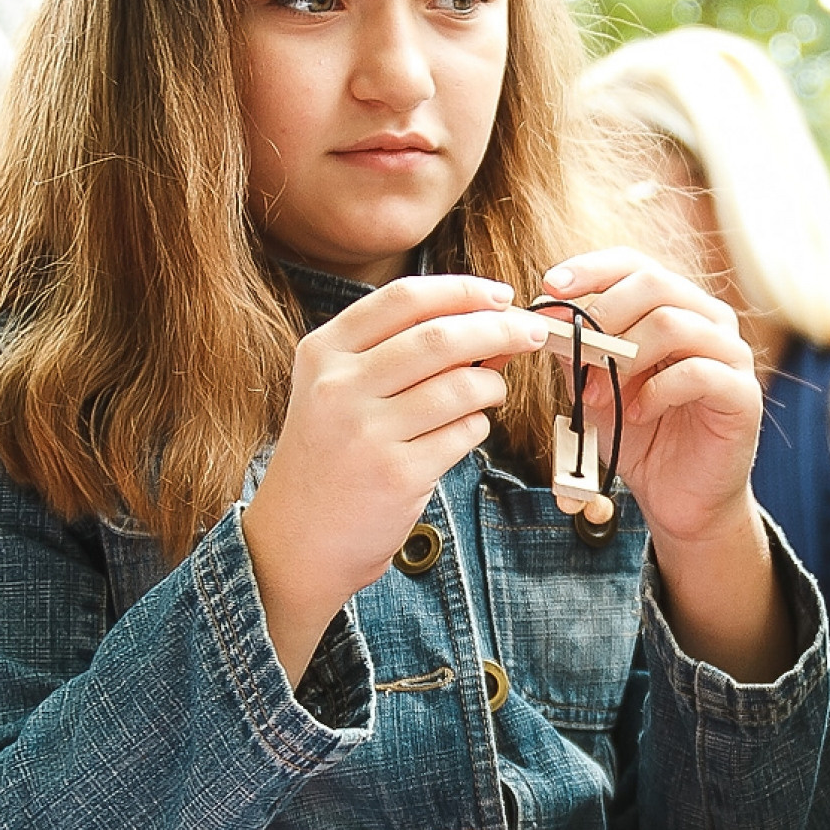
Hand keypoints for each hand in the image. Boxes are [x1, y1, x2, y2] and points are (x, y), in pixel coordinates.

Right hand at [242, 275, 552, 682]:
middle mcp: (339, 386)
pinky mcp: (398, 474)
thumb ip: (404, 354)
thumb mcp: (343, 391)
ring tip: (493, 391)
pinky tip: (467, 430)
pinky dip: (479, 426)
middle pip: (441, 337)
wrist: (297, 538)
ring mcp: (367, 432)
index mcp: (324, 352)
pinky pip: (466, 433)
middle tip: (532, 331)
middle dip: (500, 328)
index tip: (501, 295)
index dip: (463, 290)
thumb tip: (492, 323)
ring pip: (462, 386)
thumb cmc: (332, 456)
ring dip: (494, 385)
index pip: (404, 298)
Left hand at [543, 249, 791, 681]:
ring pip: (674, 324)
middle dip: (604, 314)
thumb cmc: (641, 438)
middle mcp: (709, 321)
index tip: (550, 287)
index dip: (591, 269)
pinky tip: (637, 412)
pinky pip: (697, 372)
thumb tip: (547, 317)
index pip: (636, 265)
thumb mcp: (596, 387)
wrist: (681, 500)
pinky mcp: (742, 395)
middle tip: (576, 353)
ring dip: (624, 356)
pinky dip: (656, 390)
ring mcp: (731, 355)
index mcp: (676, 307)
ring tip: (598, 393)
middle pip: (655, 284)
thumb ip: (577, 351)